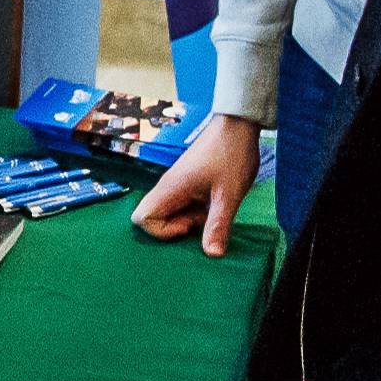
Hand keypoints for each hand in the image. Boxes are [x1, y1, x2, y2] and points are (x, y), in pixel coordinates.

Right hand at [133, 113, 257, 255]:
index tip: (191, 224)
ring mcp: (177, 186)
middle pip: (154, 219)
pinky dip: (196, 212)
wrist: (239, 125)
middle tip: (204, 219)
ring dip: (189, 220)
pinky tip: (215, 204)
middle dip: (177, 229)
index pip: (142, 219)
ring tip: (213, 209)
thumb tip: (213, 255)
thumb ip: (218, 225)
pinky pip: (182, 206)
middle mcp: (168, 188)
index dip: (163, 232)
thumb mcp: (229, 194)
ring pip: (170, 214)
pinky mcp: (188, 184)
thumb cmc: (231, 155)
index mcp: (170, 189)